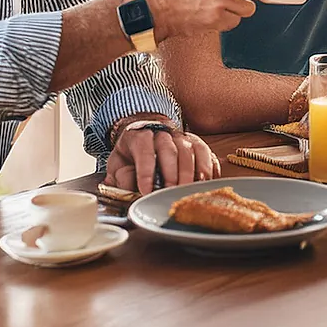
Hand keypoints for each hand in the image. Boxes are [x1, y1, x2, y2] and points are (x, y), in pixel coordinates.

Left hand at [105, 123, 220, 194]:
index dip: (146, 170)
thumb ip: (121, 178)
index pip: (144, 148)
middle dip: (172, 173)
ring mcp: (182, 137)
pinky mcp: (196, 144)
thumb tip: (132, 188)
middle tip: (171, 192)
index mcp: (138, 136)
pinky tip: (207, 183)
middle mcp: (163, 133)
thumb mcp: (117, 167)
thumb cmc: (130, 158)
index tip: (146, 190)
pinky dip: (209, 167)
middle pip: (170, 149)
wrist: (144, 138)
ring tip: (192, 189)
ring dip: (193, 170)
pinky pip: (207, 152)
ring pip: (192, 148)